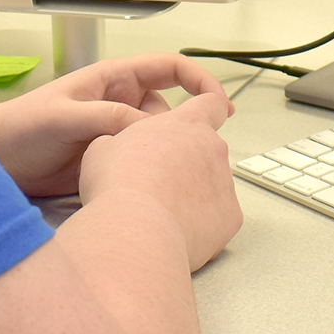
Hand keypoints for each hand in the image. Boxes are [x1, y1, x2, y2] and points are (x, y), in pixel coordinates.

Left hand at [0, 53, 229, 197]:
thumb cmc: (20, 127)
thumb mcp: (63, 117)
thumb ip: (104, 118)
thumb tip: (146, 128)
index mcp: (113, 80)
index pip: (169, 69)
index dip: (198, 79)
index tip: (218, 100)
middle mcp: (119, 105)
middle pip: (172, 108)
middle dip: (191, 123)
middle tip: (208, 145)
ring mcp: (116, 134)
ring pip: (159, 139)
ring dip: (170, 151)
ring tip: (176, 169)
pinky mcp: (109, 162)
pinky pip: (142, 163)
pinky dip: (154, 172)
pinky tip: (157, 184)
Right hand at [77, 92, 241, 270]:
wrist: (134, 230)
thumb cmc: (118, 185)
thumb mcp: (103, 147)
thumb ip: (122, 140)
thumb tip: (116, 148)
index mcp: (186, 124)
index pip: (211, 103)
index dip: (208, 108)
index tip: (205, 117)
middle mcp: (213, 148)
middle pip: (208, 150)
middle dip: (188, 163)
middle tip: (159, 181)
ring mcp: (225, 183)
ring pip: (213, 185)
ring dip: (194, 194)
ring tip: (161, 210)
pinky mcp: (230, 217)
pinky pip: (219, 216)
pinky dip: (202, 223)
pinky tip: (175, 228)